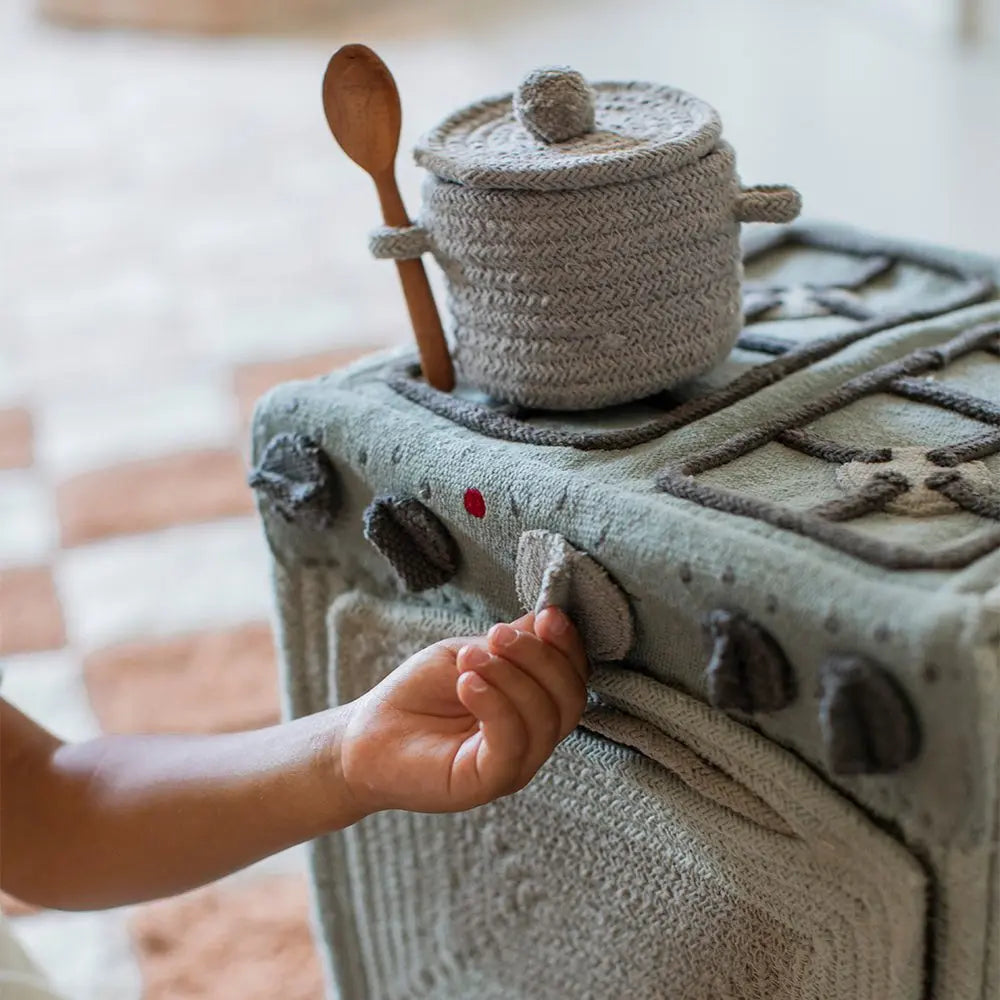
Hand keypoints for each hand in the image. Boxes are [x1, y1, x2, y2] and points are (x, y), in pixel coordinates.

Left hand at [340, 607, 588, 814]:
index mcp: (534, 707)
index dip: (568, 645)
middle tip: (497, 635)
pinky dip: (495, 704)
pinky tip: (467, 683)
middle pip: (569, 698)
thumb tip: (547, 616)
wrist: (367, 737)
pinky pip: (512, 743)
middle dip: (540, 657)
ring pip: (544, 718)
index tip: (548, 615)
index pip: (573, 677)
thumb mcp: (467, 654)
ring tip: (470, 658)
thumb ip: (509, 642)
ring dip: (511, 675)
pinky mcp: (489, 783)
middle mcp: (533, 739)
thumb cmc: (418, 696)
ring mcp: (515, 764)